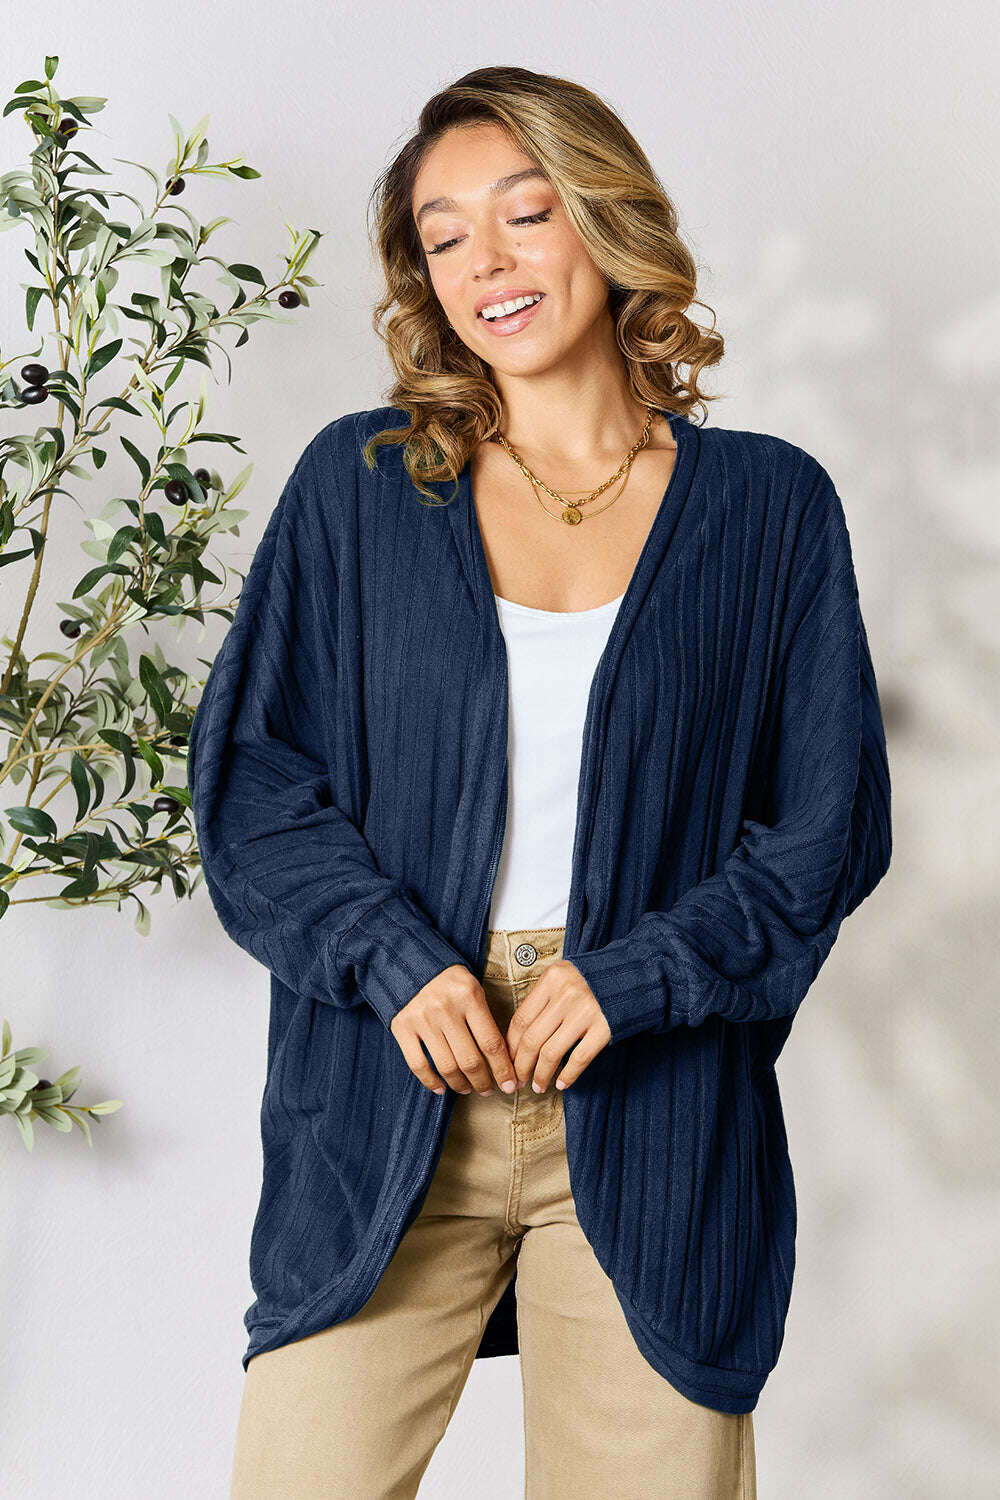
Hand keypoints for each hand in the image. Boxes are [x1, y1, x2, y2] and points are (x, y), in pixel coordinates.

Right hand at [389, 964, 518, 1095]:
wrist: (407, 960)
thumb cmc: (447, 978)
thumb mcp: (472, 986)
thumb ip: (484, 1017)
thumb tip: (502, 1057)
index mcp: (469, 996)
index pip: (491, 1043)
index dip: (502, 1069)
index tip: (509, 1085)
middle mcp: (445, 1009)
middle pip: (470, 1060)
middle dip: (483, 1082)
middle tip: (488, 1090)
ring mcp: (422, 1019)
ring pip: (446, 1066)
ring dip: (460, 1085)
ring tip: (467, 1089)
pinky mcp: (402, 1027)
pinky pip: (418, 1064)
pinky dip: (431, 1082)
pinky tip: (441, 1088)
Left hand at [504, 960, 611, 1091]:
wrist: (633, 975)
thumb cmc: (593, 979)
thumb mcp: (563, 976)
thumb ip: (543, 998)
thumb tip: (518, 1037)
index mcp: (552, 980)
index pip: (521, 1019)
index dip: (511, 1046)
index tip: (508, 1061)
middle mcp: (566, 994)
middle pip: (532, 1039)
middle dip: (521, 1066)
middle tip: (517, 1080)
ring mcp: (586, 1012)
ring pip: (551, 1053)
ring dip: (541, 1075)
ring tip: (537, 1085)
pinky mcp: (604, 1028)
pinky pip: (579, 1059)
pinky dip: (567, 1075)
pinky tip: (561, 1083)